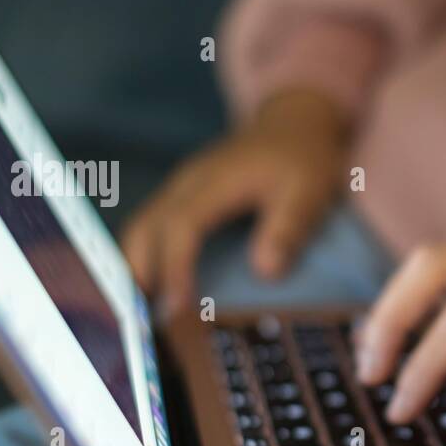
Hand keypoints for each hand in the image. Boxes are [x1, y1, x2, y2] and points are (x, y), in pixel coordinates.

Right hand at [121, 87, 348, 313]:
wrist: (296, 122)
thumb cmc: (304, 159)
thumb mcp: (309, 192)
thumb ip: (288, 229)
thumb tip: (264, 272)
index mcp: (215, 181)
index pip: (182, 227)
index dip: (176, 267)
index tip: (178, 307)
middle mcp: (188, 182)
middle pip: (144, 227)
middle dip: (138, 274)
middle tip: (141, 323)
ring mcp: (181, 186)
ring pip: (141, 227)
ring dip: (136, 268)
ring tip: (141, 314)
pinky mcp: (183, 195)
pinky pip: (152, 226)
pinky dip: (146, 257)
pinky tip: (154, 289)